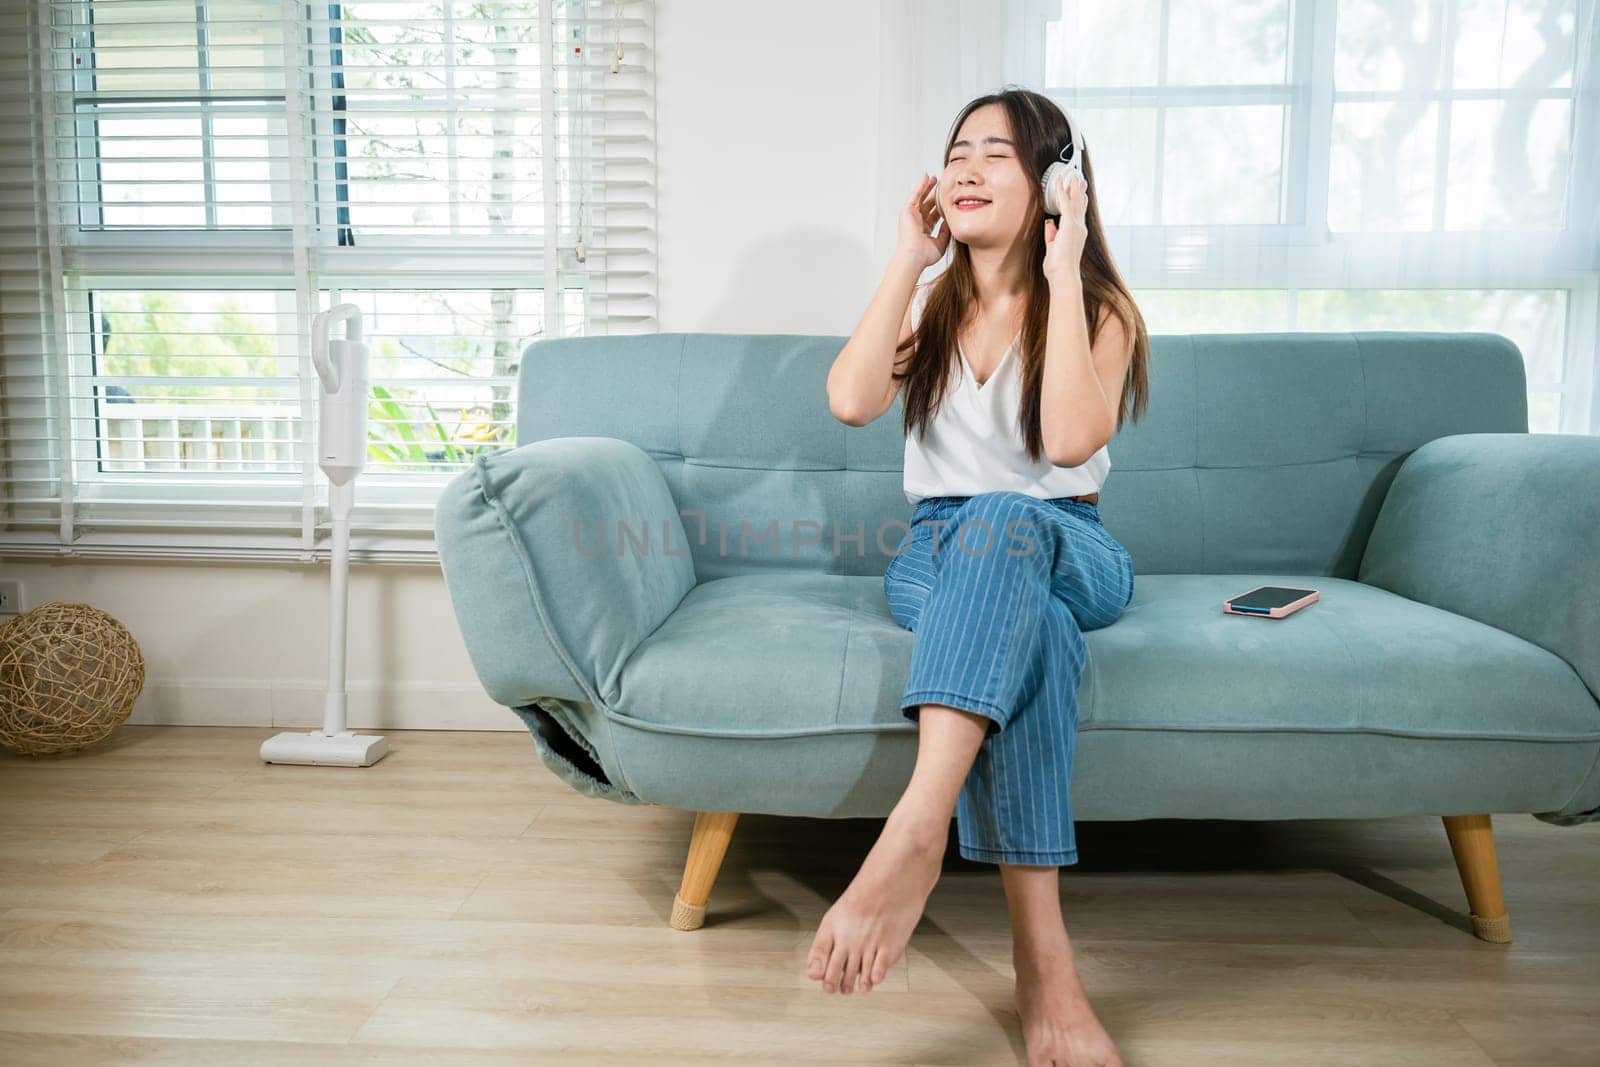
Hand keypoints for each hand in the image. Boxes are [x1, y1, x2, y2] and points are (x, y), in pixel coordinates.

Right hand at [895, 174, 950, 268]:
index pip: (933, 215)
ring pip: (921, 198)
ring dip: (927, 187)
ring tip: (934, 178)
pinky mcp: (907, 211)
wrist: (914, 256)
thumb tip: (950, 221)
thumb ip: (946, 231)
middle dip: (934, 194)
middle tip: (941, 185)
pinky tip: (925, 177)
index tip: (948, 199)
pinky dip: (920, 186)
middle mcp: (917, 222)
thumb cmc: (925, 255)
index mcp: (924, 230)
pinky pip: (915, 195)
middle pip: (927, 204)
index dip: (940, 206)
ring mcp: (911, 216)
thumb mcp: (941, 243)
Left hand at [1042, 169, 1088, 284]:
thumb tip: (1049, 224)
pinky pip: (1065, 203)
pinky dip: (1062, 191)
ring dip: (1073, 187)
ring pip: (1076, 200)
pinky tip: (1059, 182)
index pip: (1078, 214)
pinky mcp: (1070, 224)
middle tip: (1079, 179)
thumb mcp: (1053, 248)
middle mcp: (1079, 228)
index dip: (1078, 202)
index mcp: (1077, 234)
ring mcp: (1076, 225)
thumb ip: (1052, 235)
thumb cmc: (1058, 268)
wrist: (1064, 275)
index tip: (1078, 193)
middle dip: (1079, 191)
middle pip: (1080, 204)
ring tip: (1072, 175)